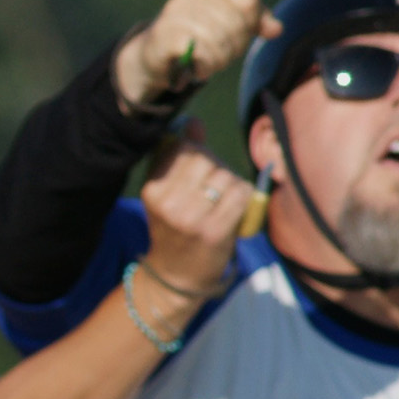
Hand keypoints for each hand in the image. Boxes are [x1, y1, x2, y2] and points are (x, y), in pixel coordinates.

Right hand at [114, 0, 282, 108]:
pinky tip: (198, 67)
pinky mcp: (166, 33)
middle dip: (236, 45)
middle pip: (236, 19)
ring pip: (220, 38)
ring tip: (210, 61)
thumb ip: (257, 20)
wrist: (157, 53)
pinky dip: (205, 67)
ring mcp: (176, 9)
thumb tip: (277, 29)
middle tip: (224, 54)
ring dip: (220, 59)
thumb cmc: (201, 34)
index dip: (252, 22)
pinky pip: (202, 54)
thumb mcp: (232, 22)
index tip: (242, 34)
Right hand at [139, 118, 247, 294]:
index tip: (198, 172)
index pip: (183, 148)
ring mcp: (189, 218)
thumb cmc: (176, 229)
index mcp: (153, 188)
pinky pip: (240, 194)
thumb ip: (180, 157)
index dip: (198, 154)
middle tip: (215, 188)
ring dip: (232, 184)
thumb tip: (194, 122)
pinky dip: (245, 198)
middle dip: (216, 167)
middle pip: (205, 159)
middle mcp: (167, 202)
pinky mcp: (213, 231)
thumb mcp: (169, 193)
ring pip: (224, 175)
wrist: (177, 276)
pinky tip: (236, 210)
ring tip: (224, 202)